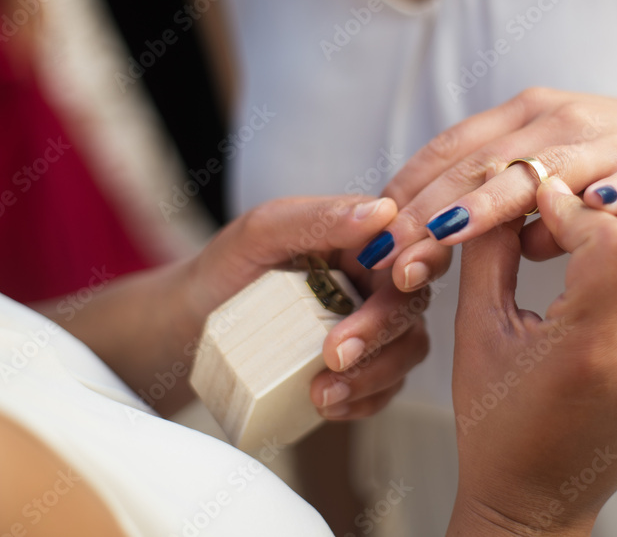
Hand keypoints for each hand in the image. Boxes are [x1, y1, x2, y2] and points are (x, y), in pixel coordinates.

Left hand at [187, 196, 431, 419]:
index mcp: (366, 237)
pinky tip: (329, 404)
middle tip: (335, 352)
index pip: (414, 243)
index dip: (422, 259)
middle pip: (413, 302)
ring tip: (324, 392)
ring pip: (408, 349)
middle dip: (382, 329)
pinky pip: (386, 388)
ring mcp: (374, 325)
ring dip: (375, 374)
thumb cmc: (229, 267)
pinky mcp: (364, 367)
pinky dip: (364, 401)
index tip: (400, 278)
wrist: (193, 323)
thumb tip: (381, 213)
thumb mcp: (262, 230)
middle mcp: (378, 280)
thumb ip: (319, 218)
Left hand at [358, 88, 616, 286]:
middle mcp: (552, 120)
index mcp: (521, 119)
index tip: (365, 236)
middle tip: (386, 255)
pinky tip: (577, 217)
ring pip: (533, 171)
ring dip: (485, 205)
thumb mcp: (554, 182)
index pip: (447, 152)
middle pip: (476, 165)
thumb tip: (486, 247)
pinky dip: (597, 198)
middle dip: (425, 211)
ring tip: (442, 236)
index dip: (403, 192)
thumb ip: (514, 209)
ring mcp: (600, 140)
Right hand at [447, 178, 616, 536]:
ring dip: (609, 248)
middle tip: (546, 229)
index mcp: (590, 347)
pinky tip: (583, 294)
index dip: (575, 210)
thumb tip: (501, 200)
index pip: (613, 239)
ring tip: (561, 257)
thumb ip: (488, 257)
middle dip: (591, 222)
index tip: (540, 206)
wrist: (532, 504)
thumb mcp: (477, 334)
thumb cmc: (495, 429)